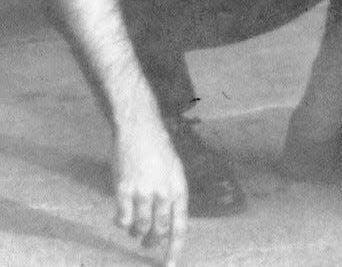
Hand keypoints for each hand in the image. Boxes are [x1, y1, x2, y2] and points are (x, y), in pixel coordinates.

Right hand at [113, 115, 187, 266]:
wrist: (138, 128)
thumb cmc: (158, 148)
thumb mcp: (174, 170)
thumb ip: (171, 196)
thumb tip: (166, 223)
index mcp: (179, 187)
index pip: (180, 226)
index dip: (175, 248)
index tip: (169, 265)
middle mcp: (163, 192)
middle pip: (159, 231)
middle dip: (153, 242)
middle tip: (148, 244)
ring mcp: (143, 192)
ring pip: (140, 227)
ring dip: (137, 232)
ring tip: (135, 228)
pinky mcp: (124, 190)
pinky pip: (123, 219)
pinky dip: (122, 222)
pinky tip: (121, 218)